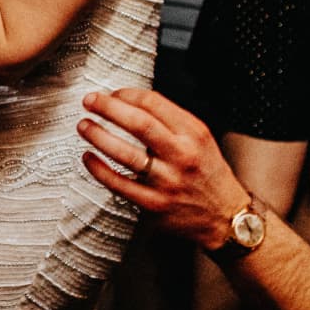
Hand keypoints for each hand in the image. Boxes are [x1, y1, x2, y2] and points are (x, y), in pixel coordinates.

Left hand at [78, 89, 251, 251]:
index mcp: (193, 133)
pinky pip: (120, 185)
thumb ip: (172, 121)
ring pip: (126, 154)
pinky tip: (88, 158)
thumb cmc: (208, 174)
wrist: (226, 217)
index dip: (127, 94)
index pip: (155, 104)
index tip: (112, 93)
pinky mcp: (155, 205)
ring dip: (99, 136)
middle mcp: (182, 155)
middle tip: (89, 100)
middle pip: (139, 124)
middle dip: (109, 108)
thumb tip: (130, 102)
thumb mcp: (201, 139)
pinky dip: (99, 170)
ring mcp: (168, 181)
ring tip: (84, 125)